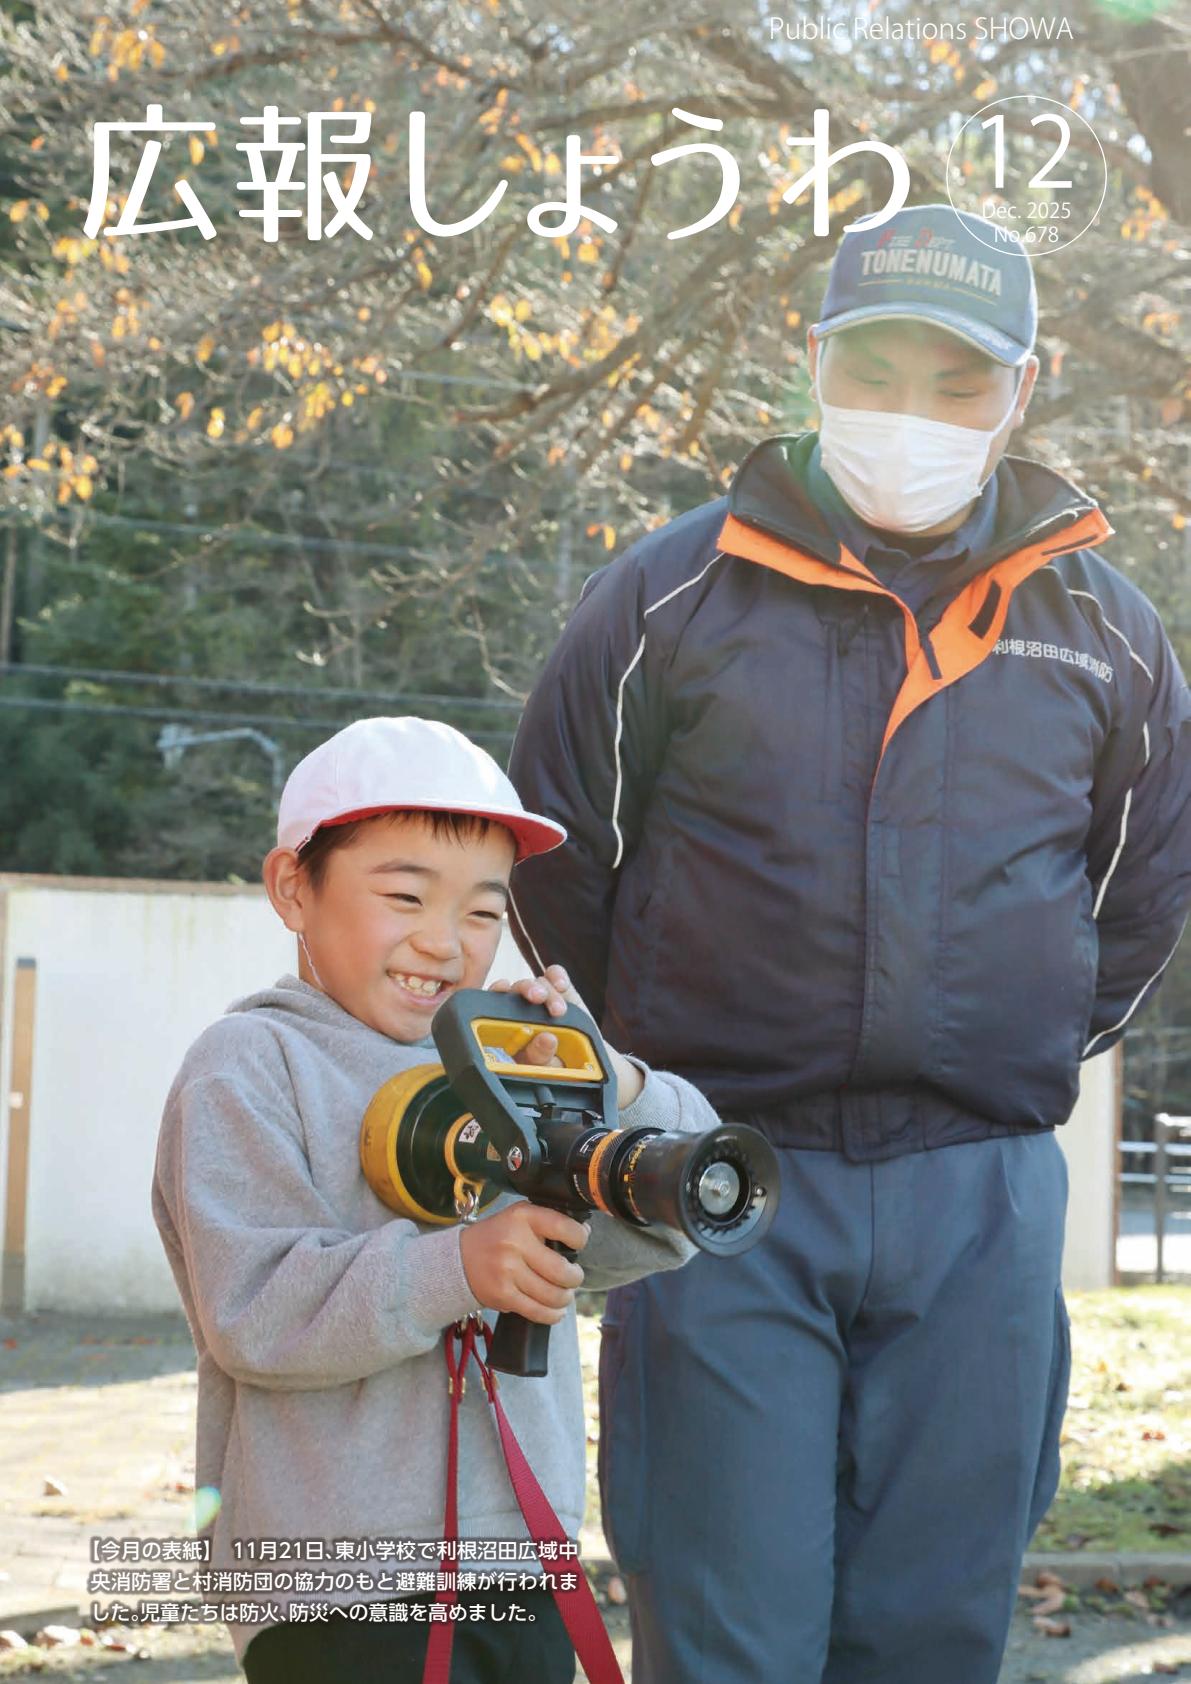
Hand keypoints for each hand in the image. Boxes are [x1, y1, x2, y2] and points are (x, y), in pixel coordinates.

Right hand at [459, 1200, 589, 1324]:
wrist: (458, 1261)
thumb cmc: (497, 1238)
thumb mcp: (518, 1217)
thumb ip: (547, 1222)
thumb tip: (584, 1232)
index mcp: (523, 1216)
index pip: (565, 1228)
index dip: (580, 1239)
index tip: (578, 1244)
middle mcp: (515, 1242)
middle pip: (562, 1270)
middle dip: (575, 1278)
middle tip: (573, 1277)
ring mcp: (508, 1270)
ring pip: (553, 1294)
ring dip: (565, 1298)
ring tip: (564, 1294)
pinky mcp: (503, 1295)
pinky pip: (538, 1311)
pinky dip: (553, 1314)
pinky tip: (555, 1310)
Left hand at [487, 965, 644, 1107]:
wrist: (583, 1068)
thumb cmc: (556, 1072)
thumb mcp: (546, 1071)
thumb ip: (542, 1057)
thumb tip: (547, 1038)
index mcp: (506, 1030)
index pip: (492, 1007)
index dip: (495, 994)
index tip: (501, 989)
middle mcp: (520, 1011)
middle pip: (515, 991)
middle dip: (525, 989)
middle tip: (537, 998)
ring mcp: (540, 1001)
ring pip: (535, 984)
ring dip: (545, 990)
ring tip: (558, 1009)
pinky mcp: (560, 993)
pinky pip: (554, 976)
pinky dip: (557, 976)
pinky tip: (562, 985)